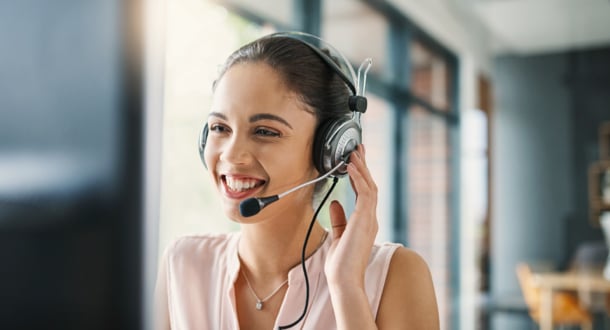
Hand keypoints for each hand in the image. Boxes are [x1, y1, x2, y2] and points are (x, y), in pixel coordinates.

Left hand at [324, 144, 378, 288]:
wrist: (344, 279)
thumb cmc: (341, 264)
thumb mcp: (337, 236)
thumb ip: (338, 219)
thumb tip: (336, 203)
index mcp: (365, 222)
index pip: (365, 194)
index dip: (361, 176)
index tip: (356, 162)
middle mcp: (370, 219)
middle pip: (369, 186)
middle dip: (364, 166)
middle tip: (358, 149)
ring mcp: (369, 219)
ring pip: (369, 186)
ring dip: (361, 168)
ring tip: (354, 152)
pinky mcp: (365, 220)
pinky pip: (365, 193)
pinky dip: (359, 178)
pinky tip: (352, 167)